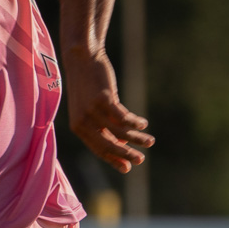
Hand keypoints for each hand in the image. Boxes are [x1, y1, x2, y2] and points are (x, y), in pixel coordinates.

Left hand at [66, 50, 152, 173]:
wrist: (82, 59)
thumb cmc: (89, 85)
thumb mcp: (93, 109)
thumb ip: (103, 126)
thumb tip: (120, 142)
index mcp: (78, 127)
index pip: (98, 149)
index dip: (113, 160)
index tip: (127, 168)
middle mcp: (82, 122)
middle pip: (107, 145)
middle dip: (126, 154)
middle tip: (141, 160)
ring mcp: (91, 111)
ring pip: (119, 132)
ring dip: (136, 139)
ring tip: (149, 141)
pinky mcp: (102, 99)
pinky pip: (123, 117)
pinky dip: (135, 122)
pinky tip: (143, 124)